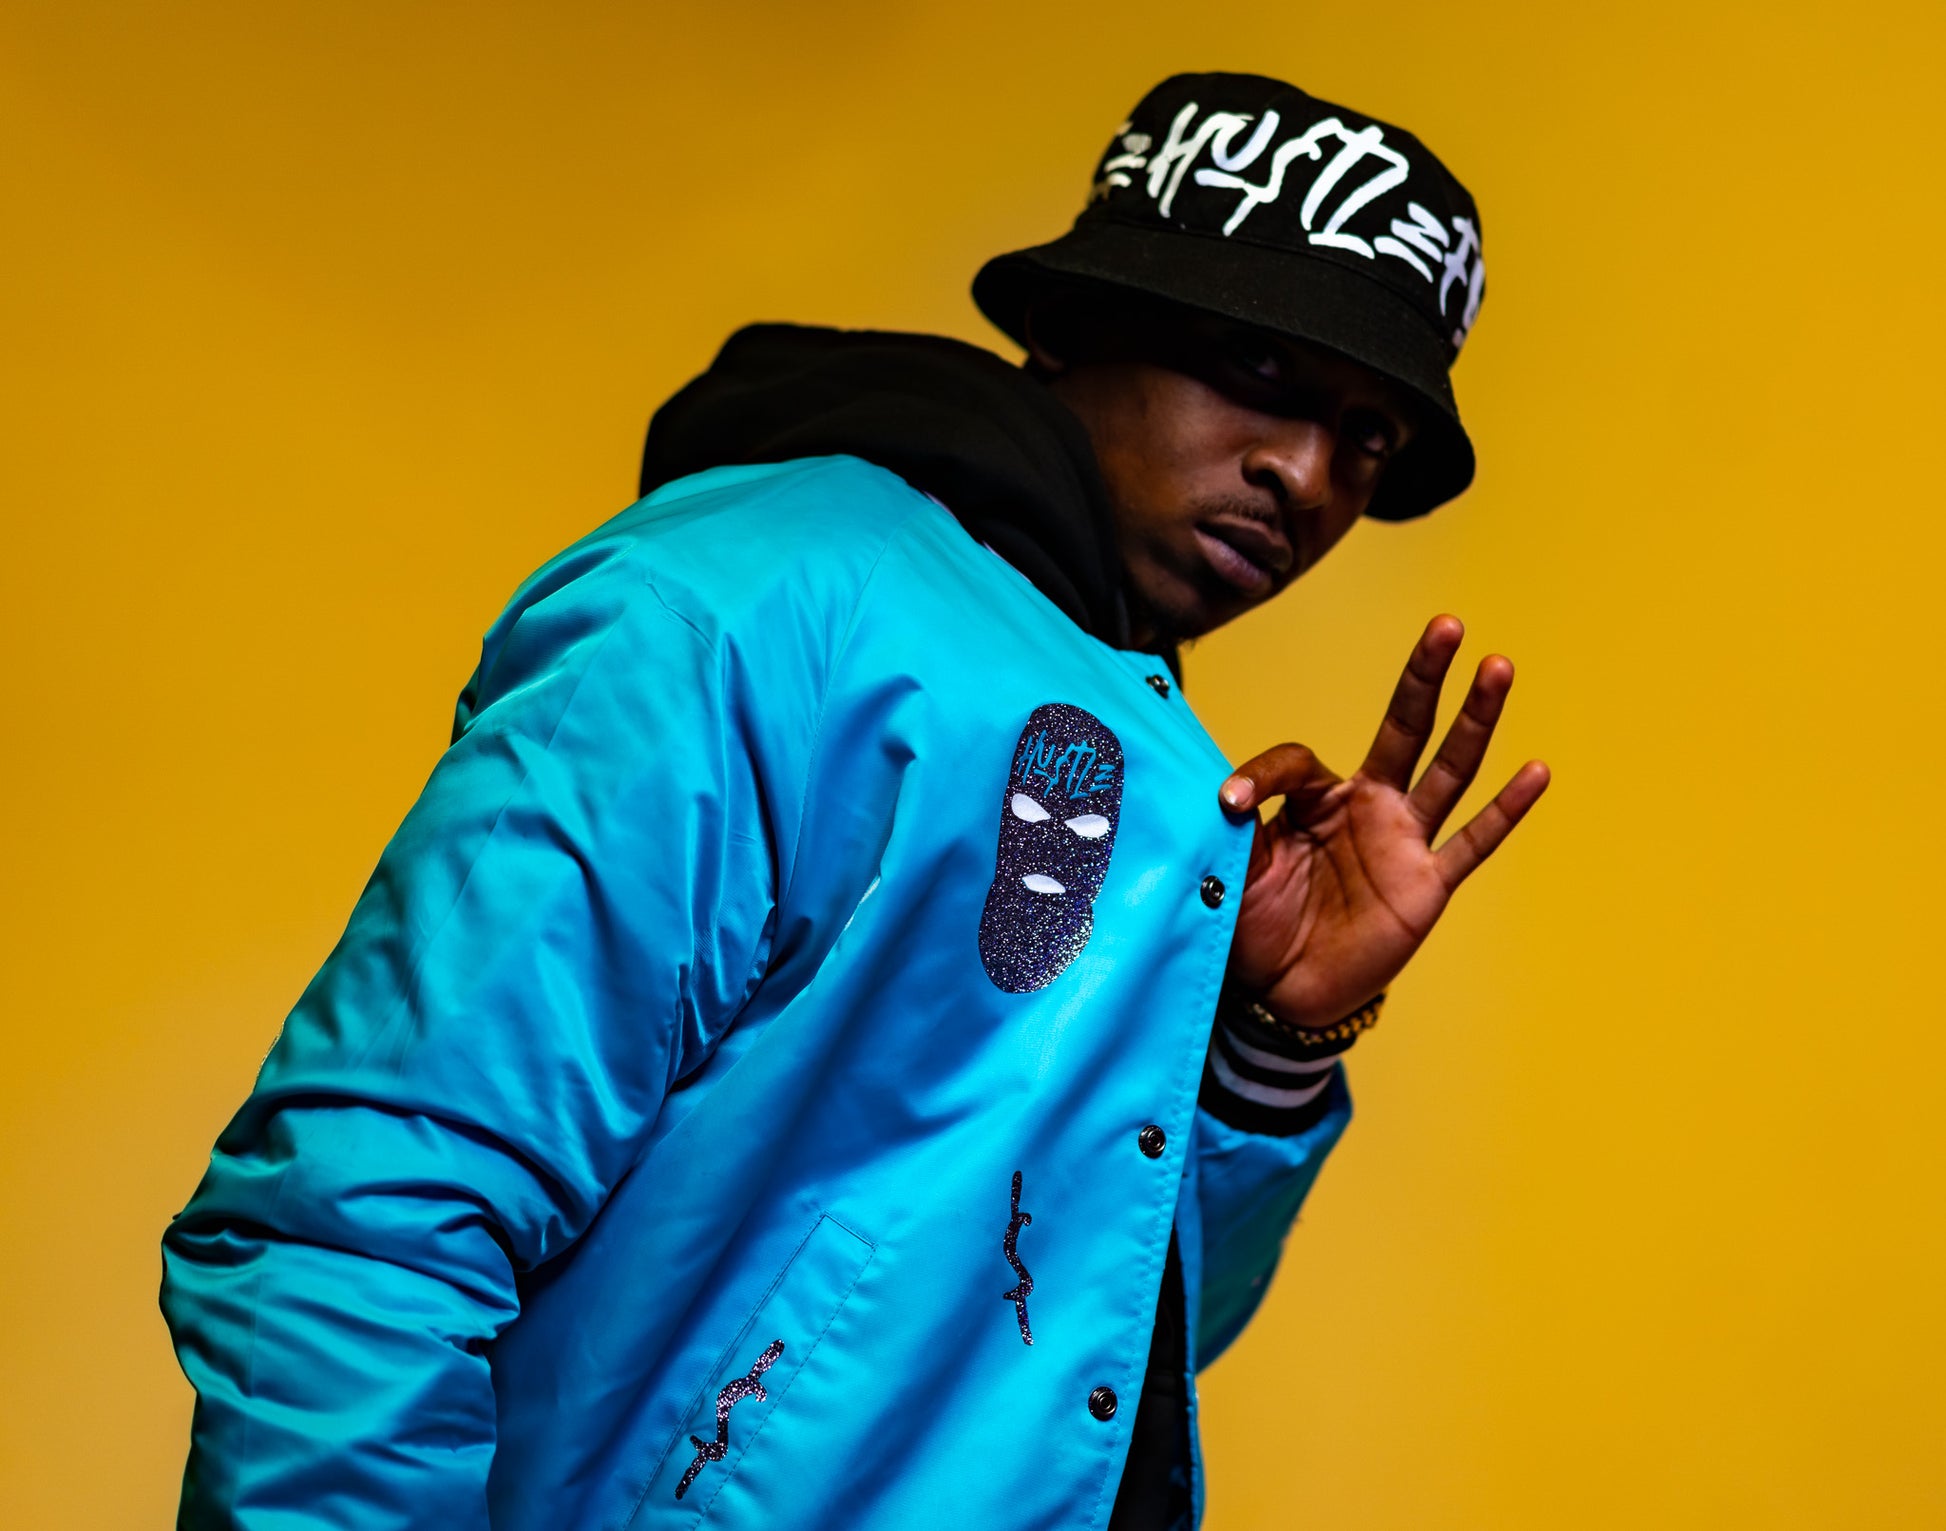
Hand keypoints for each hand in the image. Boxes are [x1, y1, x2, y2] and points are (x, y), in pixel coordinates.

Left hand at [1221, 615, 1549, 1029]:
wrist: (1280, 991)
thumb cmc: (1256, 919)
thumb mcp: (1233, 862)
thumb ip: (1235, 822)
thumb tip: (1224, 793)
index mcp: (1319, 797)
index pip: (1301, 759)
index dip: (1264, 774)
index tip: (1230, 800)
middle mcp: (1369, 807)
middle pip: (1405, 728)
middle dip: (1426, 677)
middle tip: (1448, 625)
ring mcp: (1404, 842)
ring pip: (1448, 770)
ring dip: (1475, 720)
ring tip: (1497, 667)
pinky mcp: (1426, 885)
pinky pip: (1471, 843)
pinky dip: (1505, 811)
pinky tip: (1536, 771)